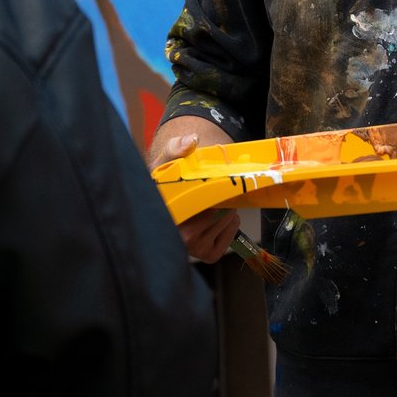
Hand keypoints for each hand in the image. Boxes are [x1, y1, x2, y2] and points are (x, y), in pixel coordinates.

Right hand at [148, 122, 239, 261]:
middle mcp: (177, 235)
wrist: (175, 196)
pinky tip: (217, 217)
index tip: (215, 184)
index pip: (195, 203)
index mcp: (164, 213)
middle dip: (220, 196)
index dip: (209, 193)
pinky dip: (231, 221)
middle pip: (216, 209)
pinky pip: (231, 232)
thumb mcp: (168, 157)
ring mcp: (192, 248)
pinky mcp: (208, 255)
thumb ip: (176, 147)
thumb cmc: (171, 178)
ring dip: (226, 207)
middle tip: (213, 191)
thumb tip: (190, 142)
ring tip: (211, 204)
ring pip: (225, 219)